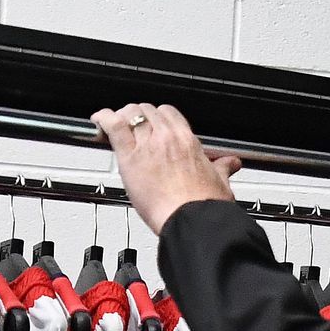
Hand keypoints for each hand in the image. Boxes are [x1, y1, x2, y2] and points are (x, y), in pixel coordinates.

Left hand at [93, 102, 241, 232]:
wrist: (191, 220)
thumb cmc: (204, 206)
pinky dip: (104, 119)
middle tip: (133, 126)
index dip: (158, 117)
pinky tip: (98, 120)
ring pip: (130, 114)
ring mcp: (148, 145)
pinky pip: (114, 126)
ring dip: (122, 116)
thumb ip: (223, 168)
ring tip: (116, 124)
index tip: (154, 124)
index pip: (169, 113)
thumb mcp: (220, 182)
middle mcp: (167, 138)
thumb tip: (231, 164)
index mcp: (188, 141)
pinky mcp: (130, 156)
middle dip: (139, 116)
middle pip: (148, 111)